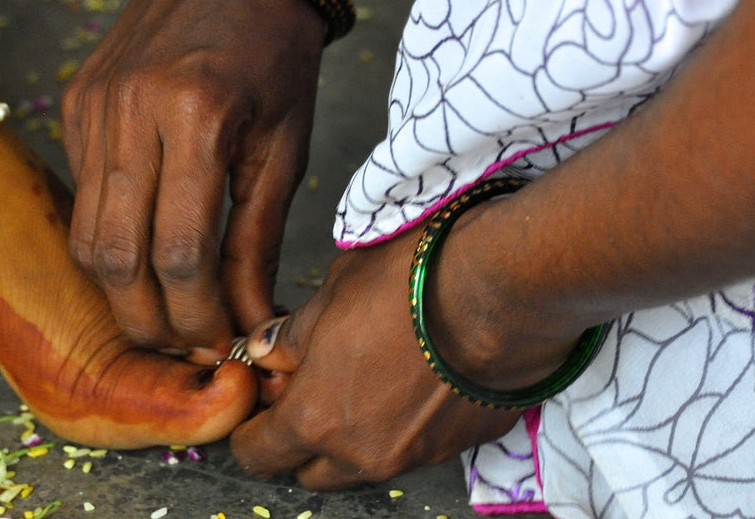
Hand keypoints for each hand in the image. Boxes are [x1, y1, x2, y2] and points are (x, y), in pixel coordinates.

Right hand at [61, 0, 324, 358]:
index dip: (199, 315)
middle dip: (152, 321)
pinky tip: (148, 250)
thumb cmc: (277, 55)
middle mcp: (129, 110)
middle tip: (189, 344)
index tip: (223, 343)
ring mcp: (91, 104)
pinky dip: (112, 238)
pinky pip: (84, 194)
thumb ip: (257, 239)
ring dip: (124, 291)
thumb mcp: (285, 147)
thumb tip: (246, 320)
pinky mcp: (76, 101)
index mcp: (196, 115)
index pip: (180, 253)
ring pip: (87, 235)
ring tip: (168, 312)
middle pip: (117, 258)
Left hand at [229, 227, 524, 489]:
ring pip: (366, 465)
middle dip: (300, 442)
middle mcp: (365, 452)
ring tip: (367, 382)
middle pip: (311, 473)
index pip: (259, 454)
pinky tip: (415, 382)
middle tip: (310, 392)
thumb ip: (293, 335)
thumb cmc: (413, 282)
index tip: (258, 408)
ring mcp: (418, 454)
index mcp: (318, 418)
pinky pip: (418, 448)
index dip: (250, 431)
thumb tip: (268, 351)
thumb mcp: (333, 292)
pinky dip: (405, 427)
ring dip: (354, 438)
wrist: (504, 290)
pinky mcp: (462, 445)